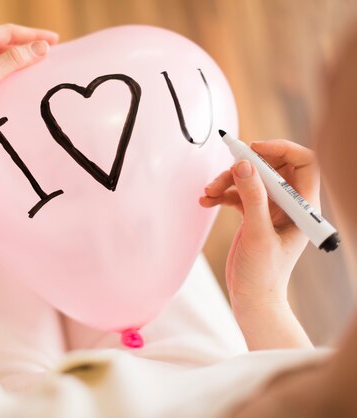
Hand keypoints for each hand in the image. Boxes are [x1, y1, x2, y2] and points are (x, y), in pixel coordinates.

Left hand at [0, 24, 58, 146]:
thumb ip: (14, 61)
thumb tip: (41, 48)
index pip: (9, 32)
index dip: (33, 36)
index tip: (54, 40)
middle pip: (0, 43)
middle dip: (24, 47)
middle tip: (46, 54)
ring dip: (12, 61)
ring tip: (31, 69)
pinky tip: (7, 84)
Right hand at [199, 140, 318, 348]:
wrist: (252, 299)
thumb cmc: (263, 274)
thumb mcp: (257, 234)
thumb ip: (252, 198)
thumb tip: (244, 165)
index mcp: (302, 206)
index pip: (303, 162)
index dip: (281, 149)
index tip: (254, 151)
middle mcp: (290, 204)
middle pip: (273, 167)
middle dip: (247, 166)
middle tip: (227, 171)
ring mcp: (270, 209)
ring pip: (251, 179)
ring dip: (228, 181)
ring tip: (208, 192)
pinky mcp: (253, 216)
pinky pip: (238, 194)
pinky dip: (222, 194)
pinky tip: (207, 200)